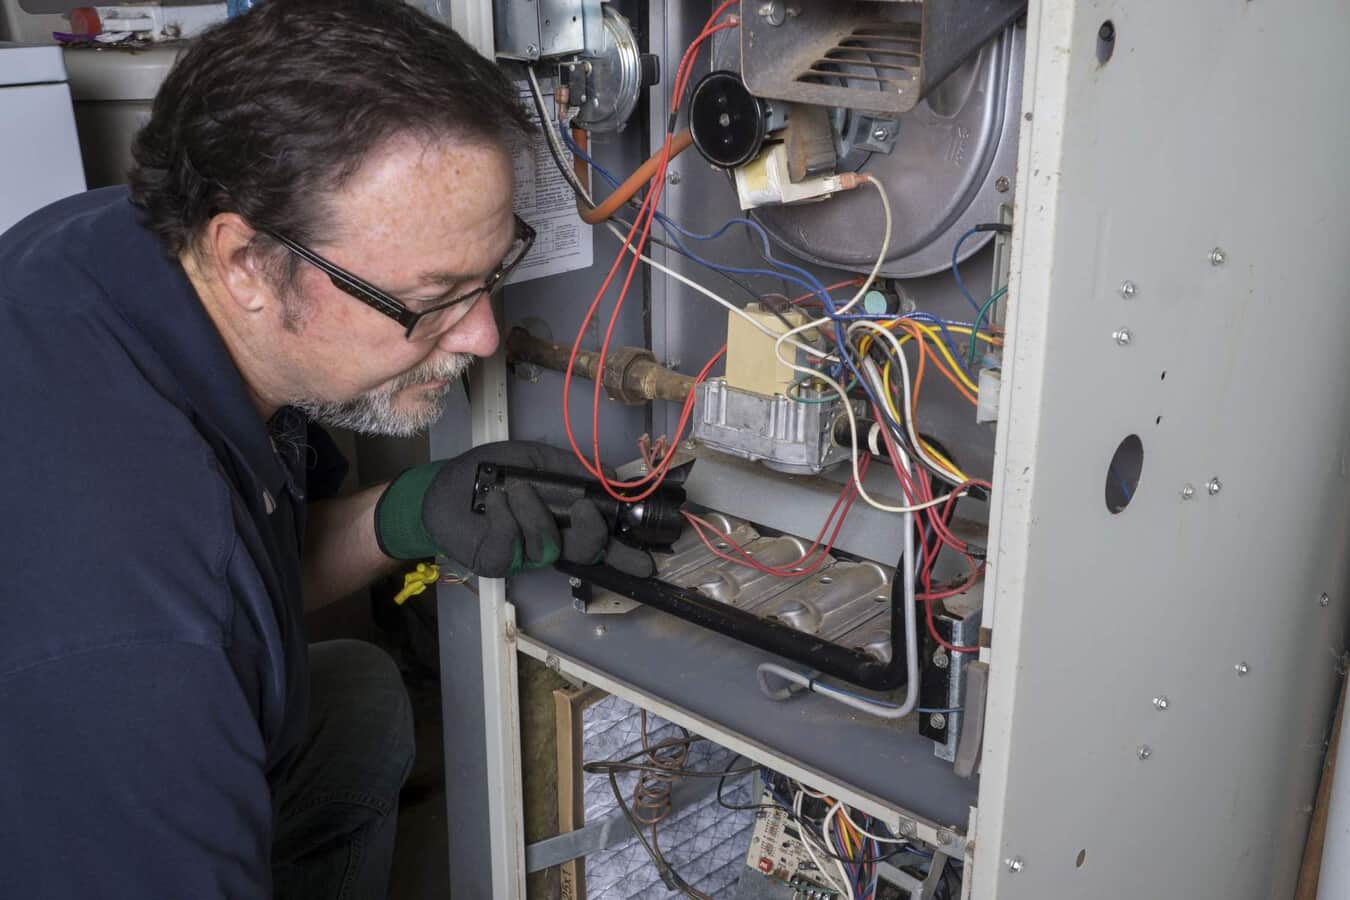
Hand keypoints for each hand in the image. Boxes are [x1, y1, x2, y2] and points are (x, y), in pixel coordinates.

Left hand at [375, 441, 654, 578]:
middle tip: (587, 511)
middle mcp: (550, 542)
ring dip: (534, 513)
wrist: (445, 484)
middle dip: (592, 535)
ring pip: (547, 546)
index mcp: (565, 522)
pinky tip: (496, 500)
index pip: (602, 543)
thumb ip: (573, 468)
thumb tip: (612, 474)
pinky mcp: (496, 561)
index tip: (649, 561)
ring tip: (515, 489)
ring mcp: (523, 556)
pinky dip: (505, 517)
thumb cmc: (492, 472)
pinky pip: (511, 545)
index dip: (625, 555)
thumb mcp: (537, 459)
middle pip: (585, 552)